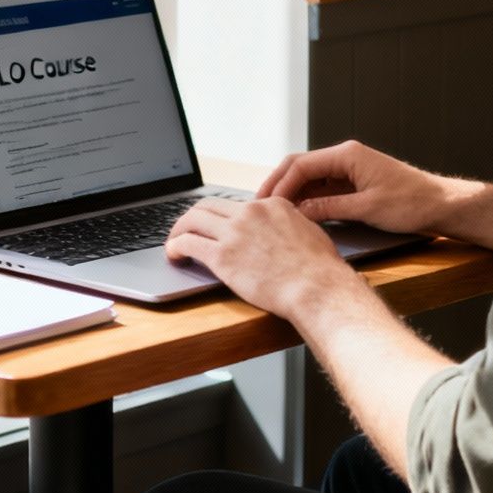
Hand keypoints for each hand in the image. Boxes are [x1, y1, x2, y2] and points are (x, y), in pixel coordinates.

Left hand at [164, 195, 363, 319]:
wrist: (316, 288)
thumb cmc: (319, 269)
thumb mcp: (309, 231)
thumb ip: (290, 224)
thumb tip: (283, 228)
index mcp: (270, 205)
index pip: (235, 204)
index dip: (222, 216)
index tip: (216, 227)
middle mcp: (249, 213)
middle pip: (208, 205)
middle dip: (193, 217)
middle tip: (186, 229)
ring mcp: (234, 233)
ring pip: (192, 220)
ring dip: (178, 230)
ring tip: (174, 242)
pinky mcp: (222, 257)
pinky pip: (187, 243)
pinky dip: (175, 247)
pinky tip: (173, 255)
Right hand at [259, 140, 449, 234]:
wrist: (441, 204)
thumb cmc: (412, 203)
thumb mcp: (367, 208)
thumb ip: (330, 208)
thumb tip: (298, 212)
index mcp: (347, 155)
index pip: (301, 165)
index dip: (280, 184)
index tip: (266, 204)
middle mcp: (345, 157)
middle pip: (300, 167)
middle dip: (278, 185)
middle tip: (259, 206)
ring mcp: (349, 169)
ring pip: (309, 178)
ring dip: (291, 193)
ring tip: (273, 213)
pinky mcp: (354, 183)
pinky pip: (322, 188)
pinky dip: (307, 199)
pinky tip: (297, 214)